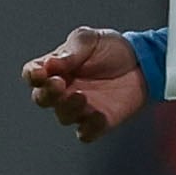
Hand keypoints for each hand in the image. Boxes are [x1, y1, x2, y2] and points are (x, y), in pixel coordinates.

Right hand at [23, 26, 147, 143]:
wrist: (143, 62)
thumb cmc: (112, 48)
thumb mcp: (90, 40)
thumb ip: (70, 52)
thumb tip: (50, 64)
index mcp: (56, 68)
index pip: (33, 74)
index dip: (32, 75)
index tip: (40, 73)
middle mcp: (64, 90)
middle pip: (42, 99)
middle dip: (47, 94)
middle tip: (59, 85)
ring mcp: (80, 108)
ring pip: (63, 116)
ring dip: (69, 108)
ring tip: (82, 96)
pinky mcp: (98, 122)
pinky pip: (86, 133)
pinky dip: (89, 128)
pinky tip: (99, 115)